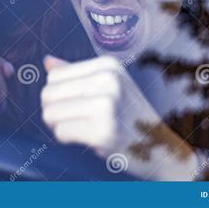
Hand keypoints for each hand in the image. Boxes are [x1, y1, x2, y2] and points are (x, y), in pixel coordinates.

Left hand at [41, 55, 197, 179]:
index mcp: (108, 65)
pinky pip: (61, 132)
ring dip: (60, 126)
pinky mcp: (103, 131)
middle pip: (48, 94)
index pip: (54, 76)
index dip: (58, 95)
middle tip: (77, 121)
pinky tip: (89, 139)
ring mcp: (107, 105)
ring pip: (50, 113)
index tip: (77, 106)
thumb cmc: (128, 116)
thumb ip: (76, 74)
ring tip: (83, 129)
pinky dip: (68, 140)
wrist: (161, 147)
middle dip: (54, 112)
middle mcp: (108, 79)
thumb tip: (47, 61)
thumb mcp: (108, 85)